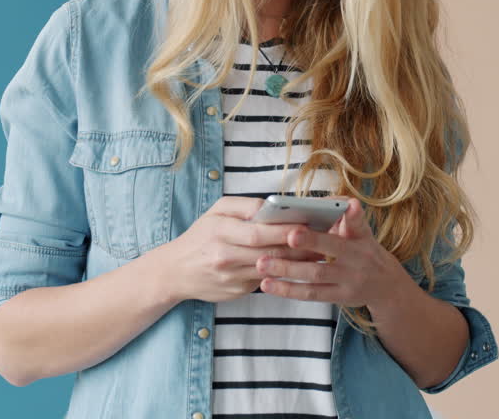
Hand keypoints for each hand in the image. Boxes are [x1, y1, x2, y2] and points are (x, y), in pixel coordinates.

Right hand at [156, 196, 323, 303]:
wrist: (175, 271)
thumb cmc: (200, 236)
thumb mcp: (216, 211)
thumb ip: (244, 205)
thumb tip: (273, 206)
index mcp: (220, 231)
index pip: (259, 232)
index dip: (285, 230)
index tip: (308, 224)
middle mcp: (225, 256)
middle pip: (270, 253)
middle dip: (299, 247)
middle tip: (323, 240)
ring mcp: (231, 278)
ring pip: (272, 269)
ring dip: (297, 262)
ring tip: (319, 253)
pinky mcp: (236, 293)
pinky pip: (265, 281)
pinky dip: (283, 273)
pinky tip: (299, 267)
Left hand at [255, 197, 403, 306]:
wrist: (387, 287)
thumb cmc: (364, 251)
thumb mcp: (362, 234)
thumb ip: (348, 219)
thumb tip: (333, 201)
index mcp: (361, 238)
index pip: (358, 224)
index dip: (354, 215)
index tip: (350, 204)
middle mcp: (357, 258)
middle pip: (332, 249)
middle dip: (310, 242)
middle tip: (288, 236)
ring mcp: (349, 280)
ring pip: (316, 274)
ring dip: (288, 269)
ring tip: (263, 263)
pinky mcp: (339, 297)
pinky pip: (311, 294)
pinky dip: (288, 290)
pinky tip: (268, 284)